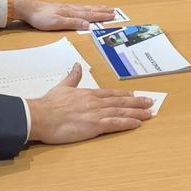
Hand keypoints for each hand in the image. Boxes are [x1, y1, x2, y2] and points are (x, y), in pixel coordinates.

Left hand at [11, 0, 117, 30]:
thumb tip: (87, 25)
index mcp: (71, 12)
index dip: (101, 16)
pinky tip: (86, 8)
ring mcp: (67, 8)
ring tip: (104, 7)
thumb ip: (73, 23)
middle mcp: (71, 9)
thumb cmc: (41, 17)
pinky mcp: (62, 8)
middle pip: (90, 10)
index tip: (112, 15)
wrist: (29, 9)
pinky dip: (87, 8)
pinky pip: (79, 7)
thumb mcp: (57, 22)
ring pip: (85, 8)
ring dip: (96, 8)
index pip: (89, 15)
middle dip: (102, 11)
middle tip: (113, 10)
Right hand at [27, 64, 153, 143]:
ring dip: (136, 113)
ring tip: (149, 113)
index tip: (134, 95)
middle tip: (149, 102)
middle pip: (120, 101)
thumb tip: (77, 65)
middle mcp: (95, 102)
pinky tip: (137, 123)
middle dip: (136, 102)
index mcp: (88, 94)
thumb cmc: (49, 104)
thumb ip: (72, 77)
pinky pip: (115, 124)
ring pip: (121, 112)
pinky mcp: (94, 125)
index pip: (110, 93)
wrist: (41, 115)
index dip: (124, 95)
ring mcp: (96, 113)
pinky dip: (127, 123)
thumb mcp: (62, 86)